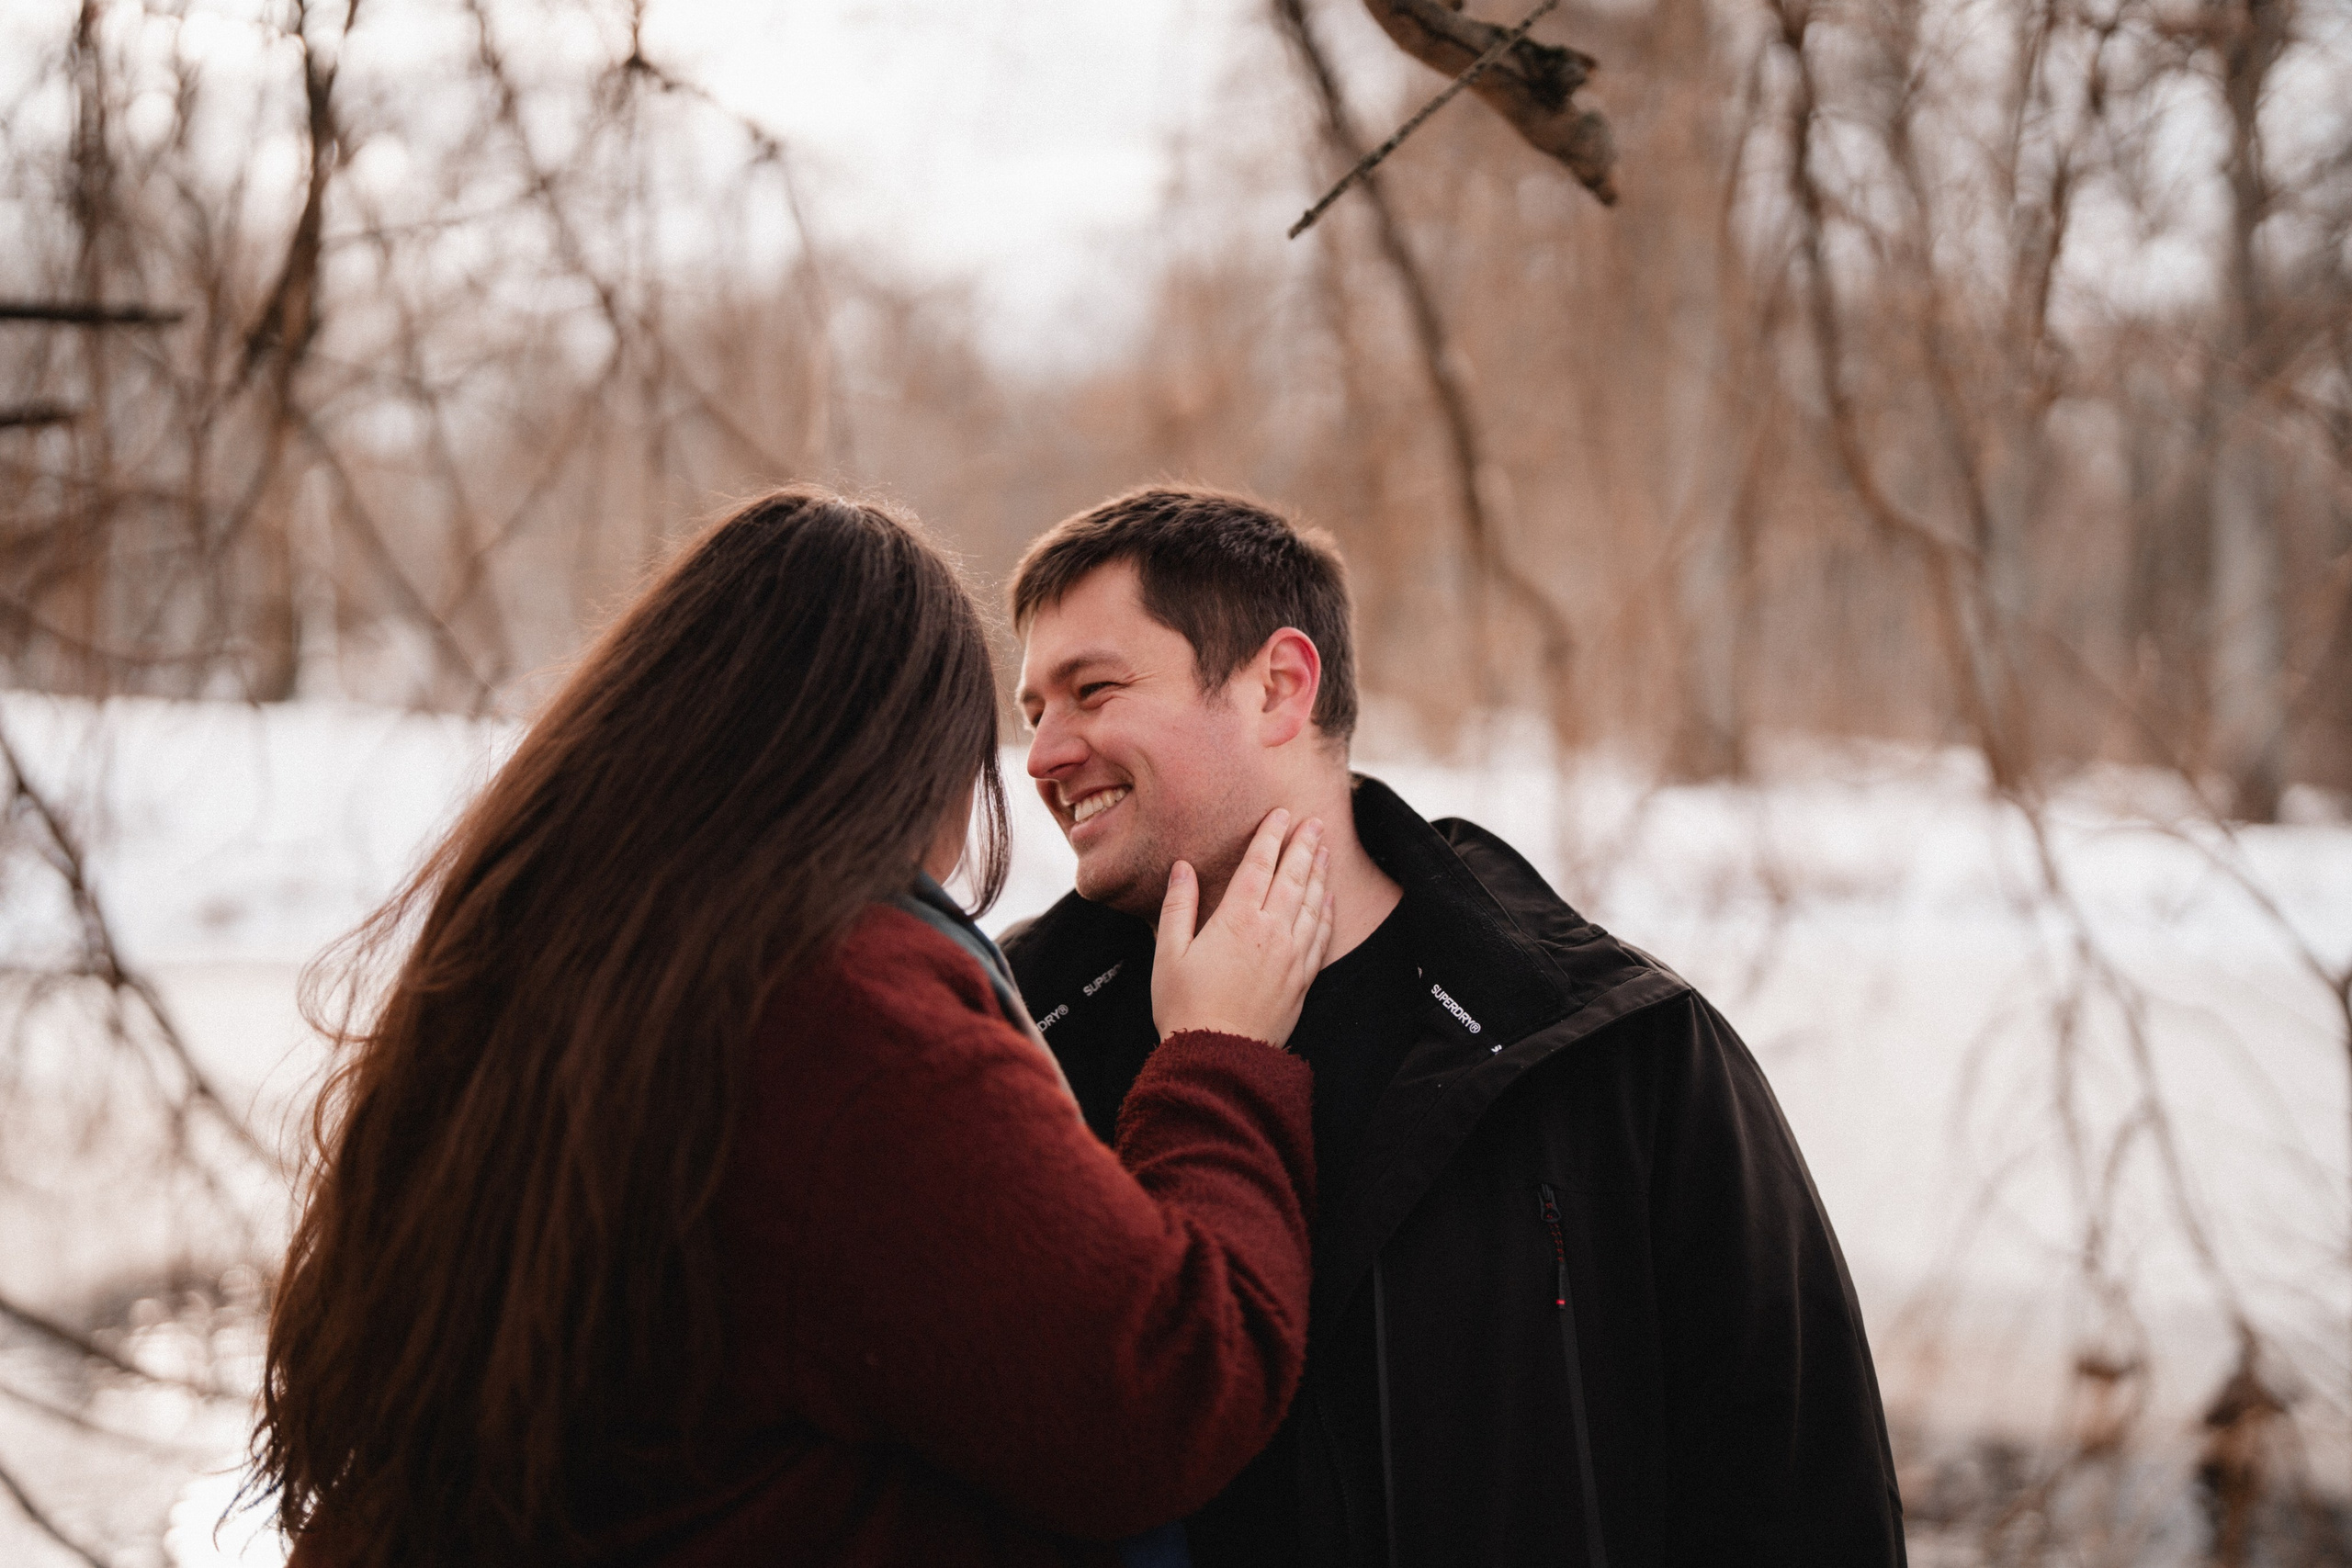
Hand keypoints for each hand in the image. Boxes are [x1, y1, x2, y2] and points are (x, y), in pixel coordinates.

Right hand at [1151, 809, 1336, 1048]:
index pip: (1259, 865)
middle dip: (1304, 846)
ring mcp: (1291, 955)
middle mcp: (1271, 931)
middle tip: (1314, 822)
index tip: (1281, 814)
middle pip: (1293, 877)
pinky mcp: (1302, 979)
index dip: (1271, 836)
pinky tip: (1329, 900)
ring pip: (1312, 903)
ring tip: (1325, 850)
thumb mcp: (1168, 952)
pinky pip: (1321, 936)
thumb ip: (1178, 905)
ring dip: (1319, 873)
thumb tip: (1182, 867)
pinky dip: (1327, 913)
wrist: (1219, 1055)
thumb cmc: (1185, 1005)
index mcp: (1237, 919)